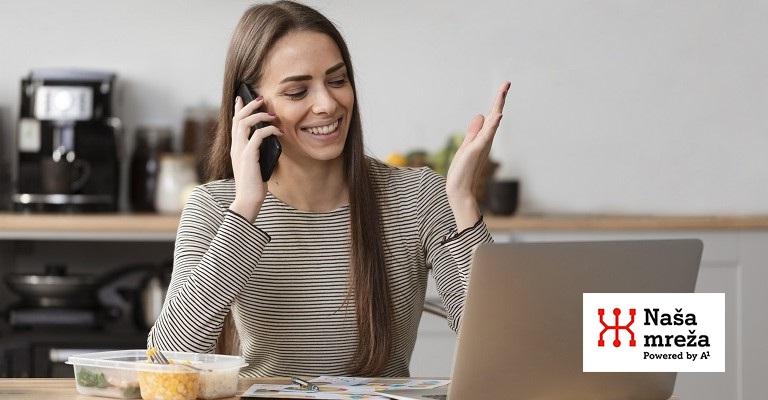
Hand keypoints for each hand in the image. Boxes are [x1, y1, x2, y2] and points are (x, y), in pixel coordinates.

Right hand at [228, 95, 279, 221]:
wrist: (248, 200)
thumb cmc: (254, 185)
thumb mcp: (255, 165)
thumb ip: (257, 152)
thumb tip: (269, 141)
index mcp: (235, 148)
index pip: (234, 124)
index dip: (238, 109)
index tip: (242, 97)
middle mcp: (235, 147)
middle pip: (237, 118)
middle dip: (249, 105)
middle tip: (260, 98)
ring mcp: (240, 151)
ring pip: (244, 123)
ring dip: (258, 114)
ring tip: (271, 113)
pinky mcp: (248, 156)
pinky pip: (258, 136)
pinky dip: (269, 130)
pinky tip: (278, 131)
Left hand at [446, 81, 509, 229]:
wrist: (460, 189)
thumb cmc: (463, 170)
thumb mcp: (466, 145)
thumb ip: (473, 131)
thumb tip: (480, 115)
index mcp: (482, 137)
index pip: (491, 116)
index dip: (497, 102)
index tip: (504, 87)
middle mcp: (486, 139)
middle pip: (494, 115)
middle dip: (500, 99)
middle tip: (507, 83)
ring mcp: (482, 144)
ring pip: (493, 122)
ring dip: (498, 106)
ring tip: (503, 91)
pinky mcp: (476, 149)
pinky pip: (487, 134)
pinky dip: (493, 124)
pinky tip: (498, 115)